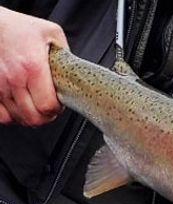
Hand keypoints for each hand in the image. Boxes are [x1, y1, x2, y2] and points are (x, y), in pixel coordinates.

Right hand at [0, 7, 67, 125]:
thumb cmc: (19, 28)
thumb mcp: (51, 33)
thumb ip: (66, 54)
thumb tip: (76, 71)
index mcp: (33, 67)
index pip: (48, 106)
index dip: (57, 108)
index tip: (59, 102)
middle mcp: (13, 78)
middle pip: (33, 118)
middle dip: (46, 116)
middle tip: (49, 107)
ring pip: (17, 118)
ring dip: (29, 115)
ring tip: (35, 104)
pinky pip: (1, 116)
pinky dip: (11, 115)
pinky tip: (19, 106)